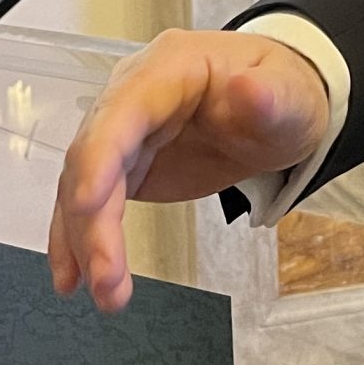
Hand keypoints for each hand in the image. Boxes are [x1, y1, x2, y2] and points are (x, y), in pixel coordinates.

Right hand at [48, 27, 331, 311]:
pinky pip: (91, 202)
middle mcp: (132, 95)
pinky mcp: (126, 165)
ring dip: (85, 242)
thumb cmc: (280, 95)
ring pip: (85, 186)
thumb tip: (250, 90)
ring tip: (105, 295)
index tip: (87, 206)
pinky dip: (78, 240)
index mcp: (168, 69)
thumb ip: (272, 96)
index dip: (98, 158)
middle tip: (107, 279)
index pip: (121, 112)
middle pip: (95, 157)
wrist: (277, 106)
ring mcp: (125, 132)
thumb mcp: (291, 96)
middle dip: (93, 222)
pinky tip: (73, 278)